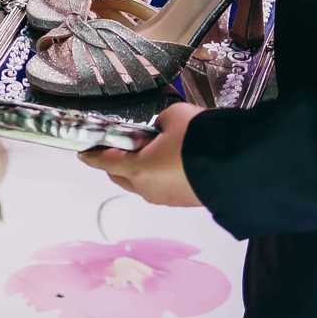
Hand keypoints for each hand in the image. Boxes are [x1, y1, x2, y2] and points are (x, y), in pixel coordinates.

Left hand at [80, 101, 203, 206]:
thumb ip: (158, 121)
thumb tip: (160, 128)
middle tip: (118, 144)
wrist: (234, 166)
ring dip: (138, 169)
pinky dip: (156, 175)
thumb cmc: (196, 139)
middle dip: (114, 162)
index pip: (105, 161)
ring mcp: (165, 199)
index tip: (82, 152)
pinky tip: (169, 161)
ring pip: (141, 184)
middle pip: (120, 176)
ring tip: (149, 149)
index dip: (92, 155)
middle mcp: (146, 189)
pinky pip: (160, 187)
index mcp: (137, 169)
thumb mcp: (174, 116)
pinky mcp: (182, 202)